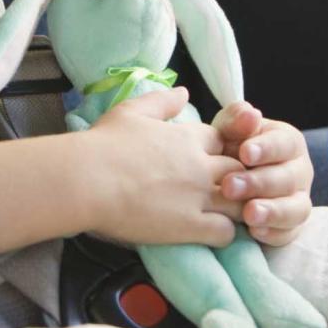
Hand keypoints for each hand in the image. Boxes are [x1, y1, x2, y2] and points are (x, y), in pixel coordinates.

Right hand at [83, 88, 243, 246]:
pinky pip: (227, 232)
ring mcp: (199, 196)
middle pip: (240, 171)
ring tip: (223, 216)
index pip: (223, 142)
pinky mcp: (192, 225)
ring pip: (240, 202)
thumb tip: (184, 92)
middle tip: (223, 192)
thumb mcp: (131, 112)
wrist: (87, 180)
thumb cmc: (102, 145)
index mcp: (188, 137)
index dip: (219, 153)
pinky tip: (212, 235)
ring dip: (236, 209)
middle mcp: (201, 165)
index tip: (208, 163)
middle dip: (236, 180)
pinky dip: (225, 234)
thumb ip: (161, 101)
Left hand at [213, 102, 313, 245]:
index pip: (285, 144)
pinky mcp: (290, 227)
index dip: (267, 149)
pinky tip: (254, 231)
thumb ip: (237, 120)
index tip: (244, 153)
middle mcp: (299, 172)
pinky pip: (289, 233)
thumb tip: (250, 114)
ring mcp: (298, 200)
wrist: (223, 181)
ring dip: (273, 211)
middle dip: (260, 183)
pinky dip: (274, 234)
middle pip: (290, 178)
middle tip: (230, 186)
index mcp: (288, 143)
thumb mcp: (227, 131)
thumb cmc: (229, 150)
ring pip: (297, 208)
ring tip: (248, 214)